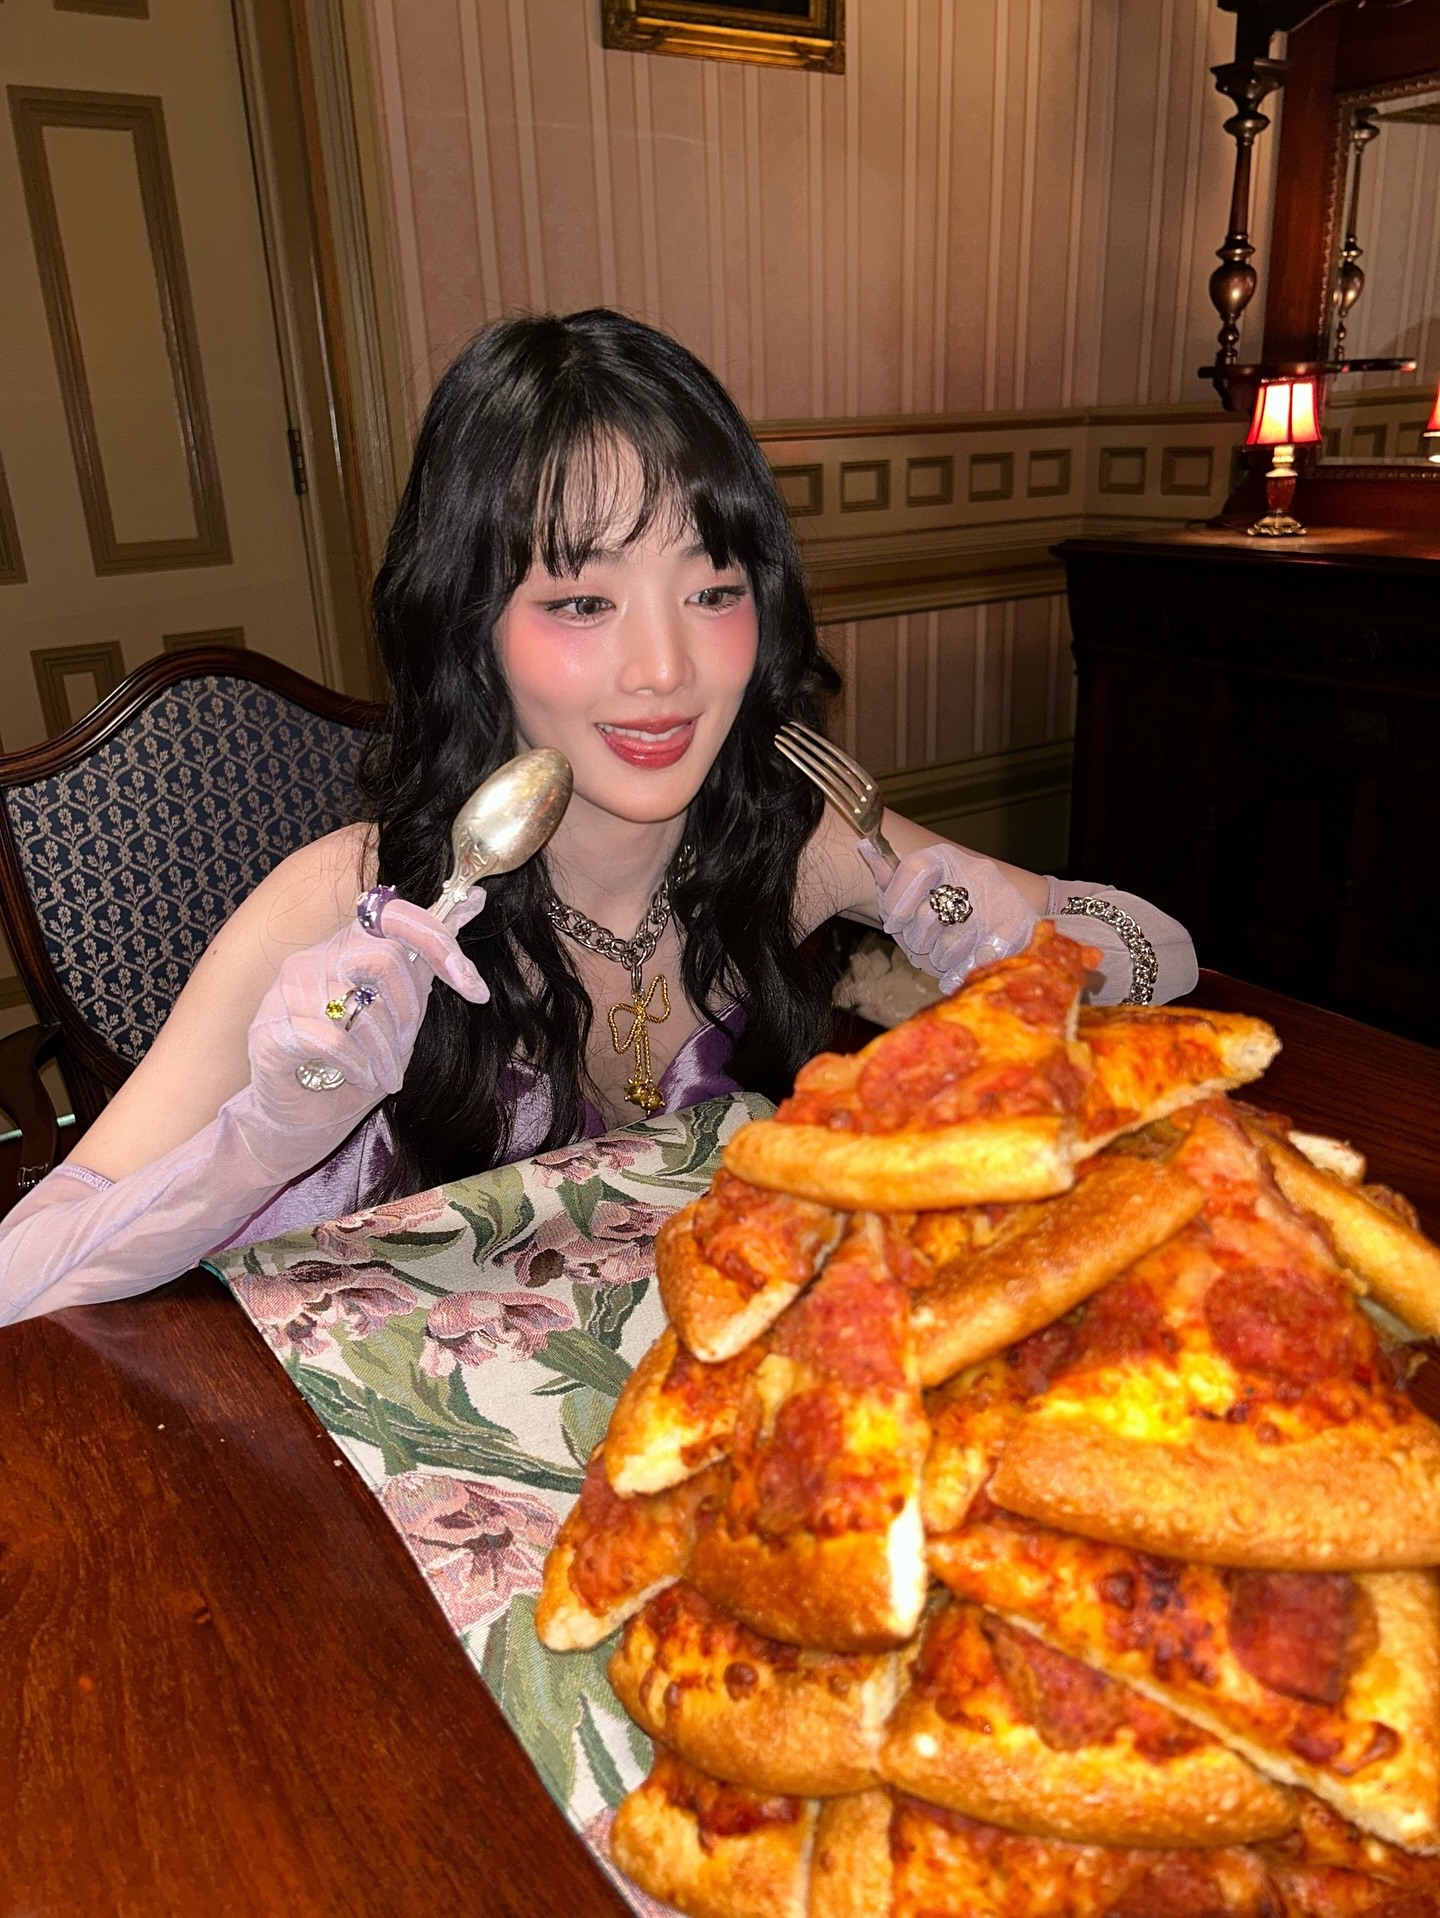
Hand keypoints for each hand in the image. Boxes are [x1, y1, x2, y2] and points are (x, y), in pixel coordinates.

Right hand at [244, 891, 488, 1151]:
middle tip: (406, 1048)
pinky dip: (360, 1067)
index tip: (475, 991)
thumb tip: (476, 897)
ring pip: (362, 1007)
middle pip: (384, 959)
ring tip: (387, 1076)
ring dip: (388, 1053)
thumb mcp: (404, 1008)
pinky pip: (334, 1041)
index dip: (441, 944)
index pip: (395, 914)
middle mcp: (313, 957)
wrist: (303, 1116)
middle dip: (409, 1012)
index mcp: (348, 944)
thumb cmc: (356, 1061)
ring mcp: (286, 991)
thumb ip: (430, 957)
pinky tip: (362, 1079)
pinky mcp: (271, 1029)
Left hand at [860, 842, 1037, 993]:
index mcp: (944, 857)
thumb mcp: (918, 893)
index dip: (898, 900)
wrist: (1013, 916)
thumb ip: (892, 879)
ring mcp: (998, 898)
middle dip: (918, 938)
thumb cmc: (951, 909)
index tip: (894, 923)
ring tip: (946, 953)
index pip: (915, 868)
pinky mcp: (1017, 928)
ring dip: (942, 958)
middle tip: (924, 943)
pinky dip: (963, 971)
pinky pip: (978, 960)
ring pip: (951, 942)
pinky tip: (961, 968)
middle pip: (928, 913)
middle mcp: (973, 871)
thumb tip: (865, 847)